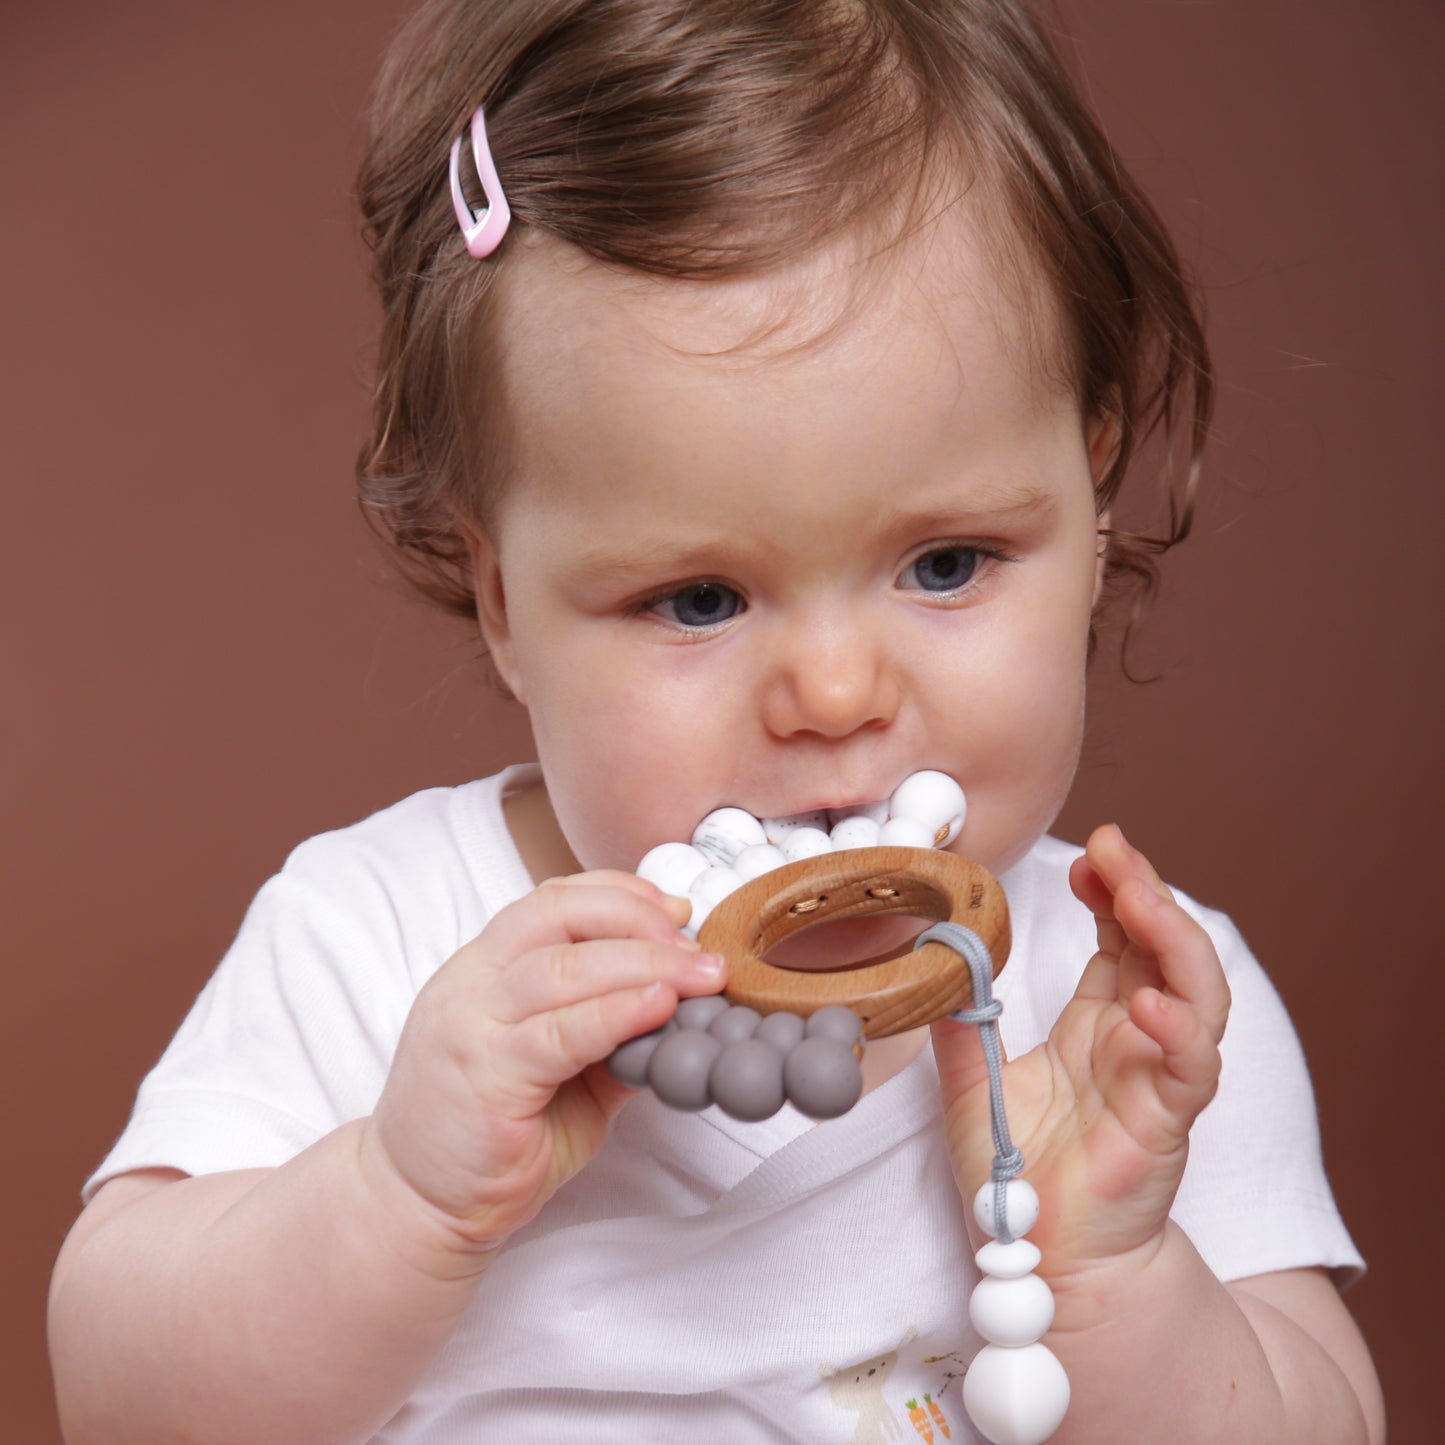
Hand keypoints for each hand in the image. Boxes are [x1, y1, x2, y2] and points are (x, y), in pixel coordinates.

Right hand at [362, 872, 724, 1256]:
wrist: (417, 1206)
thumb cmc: (489, 1134)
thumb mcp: (559, 1067)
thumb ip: (608, 1029)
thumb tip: (683, 1001)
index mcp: (484, 968)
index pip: (552, 900)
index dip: (621, 895)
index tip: (678, 912)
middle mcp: (470, 983)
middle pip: (558, 916)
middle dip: (640, 921)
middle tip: (699, 949)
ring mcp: (470, 1025)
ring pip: (562, 967)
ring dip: (644, 964)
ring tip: (699, 978)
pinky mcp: (484, 1077)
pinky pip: (559, 1033)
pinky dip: (616, 1013)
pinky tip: (659, 1009)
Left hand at [931, 825, 1229, 1279]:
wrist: (1038, 1257)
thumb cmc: (1016, 1177)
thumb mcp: (970, 1084)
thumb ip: (957, 1025)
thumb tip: (931, 962)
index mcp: (1095, 1022)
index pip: (1119, 937)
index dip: (1110, 891)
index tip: (1086, 856)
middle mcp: (1134, 1038)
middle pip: (1160, 945)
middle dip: (1144, 889)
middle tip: (1115, 846)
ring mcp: (1158, 1075)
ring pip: (1195, 991)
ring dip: (1173, 937)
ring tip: (1139, 895)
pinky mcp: (1168, 1121)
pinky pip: (1192, 1068)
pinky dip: (1180, 1030)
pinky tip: (1151, 1002)